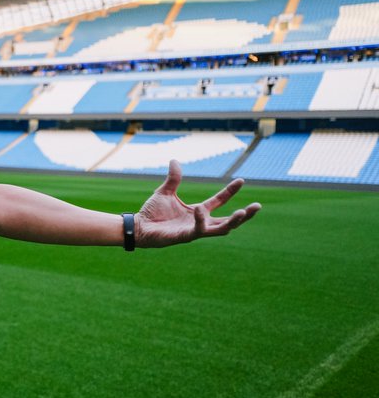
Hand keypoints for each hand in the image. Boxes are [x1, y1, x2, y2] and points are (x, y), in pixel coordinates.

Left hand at [137, 159, 259, 247]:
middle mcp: (200, 222)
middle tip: (258, 206)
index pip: (219, 201)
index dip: (230, 191)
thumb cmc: (152, 212)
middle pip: (229, 220)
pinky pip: (199, 229)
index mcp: (199, 211)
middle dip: (245, 215)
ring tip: (243, 211)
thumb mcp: (165, 192)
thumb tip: (174, 160)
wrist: (138, 226)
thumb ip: (173, 178)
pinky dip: (201, 220)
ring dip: (233, 222)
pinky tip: (200, 209)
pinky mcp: (186, 236)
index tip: (241, 179)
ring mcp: (195, 230)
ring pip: (221, 229)